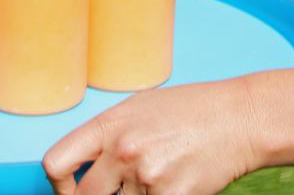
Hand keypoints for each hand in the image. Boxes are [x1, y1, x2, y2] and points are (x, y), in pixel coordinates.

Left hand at [43, 78, 260, 194]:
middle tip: (120, 189)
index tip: (71, 188)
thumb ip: (107, 136)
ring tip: (159, 174)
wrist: (238, 119)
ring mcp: (146, 178)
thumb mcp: (141, 107)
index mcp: (111, 124)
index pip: (55, 164)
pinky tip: (177, 182)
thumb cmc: (190, 110)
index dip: (59, 185)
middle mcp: (123, 150)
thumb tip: (80, 169)